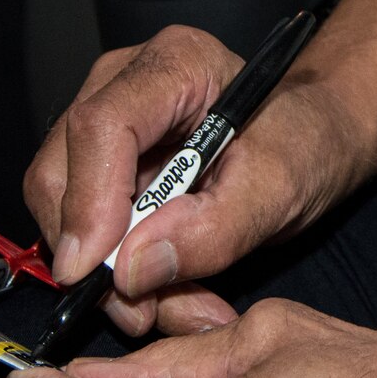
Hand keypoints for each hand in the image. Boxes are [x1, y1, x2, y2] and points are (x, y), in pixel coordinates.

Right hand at [23, 26, 376, 335]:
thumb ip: (217, 228)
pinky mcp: (102, 165)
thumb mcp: (283, 186)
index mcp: (175, 65)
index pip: (101, 125)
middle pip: (62, 170)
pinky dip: (120, 272)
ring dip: (110, 274)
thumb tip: (135, 267)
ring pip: (63, 209)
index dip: (88, 202)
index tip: (97, 272)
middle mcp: (123, 84)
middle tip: (144, 312)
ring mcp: (106, 123)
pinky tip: (168, 292)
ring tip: (176, 307)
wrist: (313, 139)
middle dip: (95, 253)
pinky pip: (84, 227)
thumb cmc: (305, 143)